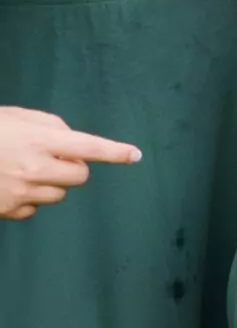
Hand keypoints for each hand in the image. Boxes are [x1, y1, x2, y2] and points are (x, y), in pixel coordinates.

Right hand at [0, 106, 141, 219]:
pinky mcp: (9, 210)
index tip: (134, 155)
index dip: (115, 152)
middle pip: (80, 176)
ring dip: (52, 182)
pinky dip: (30, 198)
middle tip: (54, 157)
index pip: (89, 147)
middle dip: (73, 166)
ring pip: (60, 193)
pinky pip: (36, 207)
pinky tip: (10, 185)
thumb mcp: (19, 117)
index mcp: (40, 140)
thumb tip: (74, 144)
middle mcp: (35, 168)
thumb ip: (52, 128)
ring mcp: (21, 192)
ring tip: (24, 169)